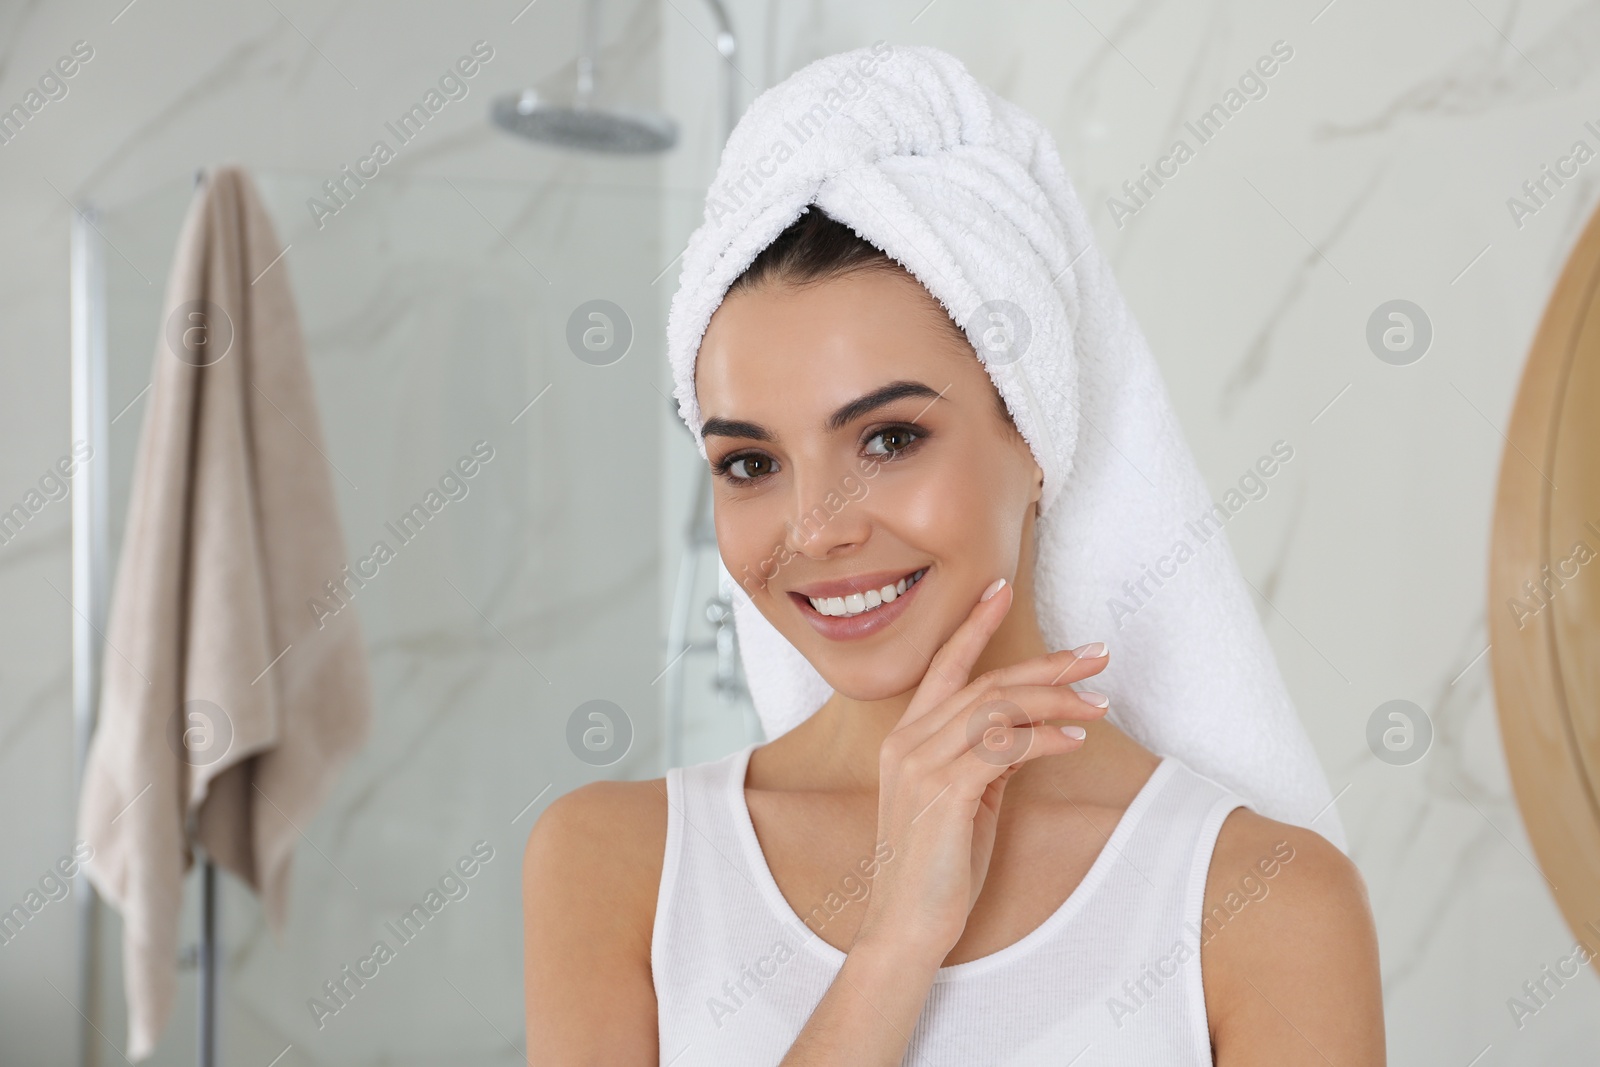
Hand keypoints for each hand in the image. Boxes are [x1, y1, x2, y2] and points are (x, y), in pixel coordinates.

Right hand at [851, 577, 1110, 967]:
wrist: (906, 926)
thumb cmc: (937, 869)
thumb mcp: (963, 800)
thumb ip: (985, 759)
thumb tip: (1028, 731)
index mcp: (906, 738)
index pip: (944, 666)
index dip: (974, 625)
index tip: (1001, 589)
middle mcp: (907, 741)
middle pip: (986, 682)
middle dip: (1046, 663)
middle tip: (1095, 653)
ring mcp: (920, 764)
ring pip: (997, 708)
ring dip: (1056, 700)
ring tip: (1099, 703)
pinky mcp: (943, 791)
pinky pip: (1003, 748)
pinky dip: (1043, 739)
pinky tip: (1073, 742)